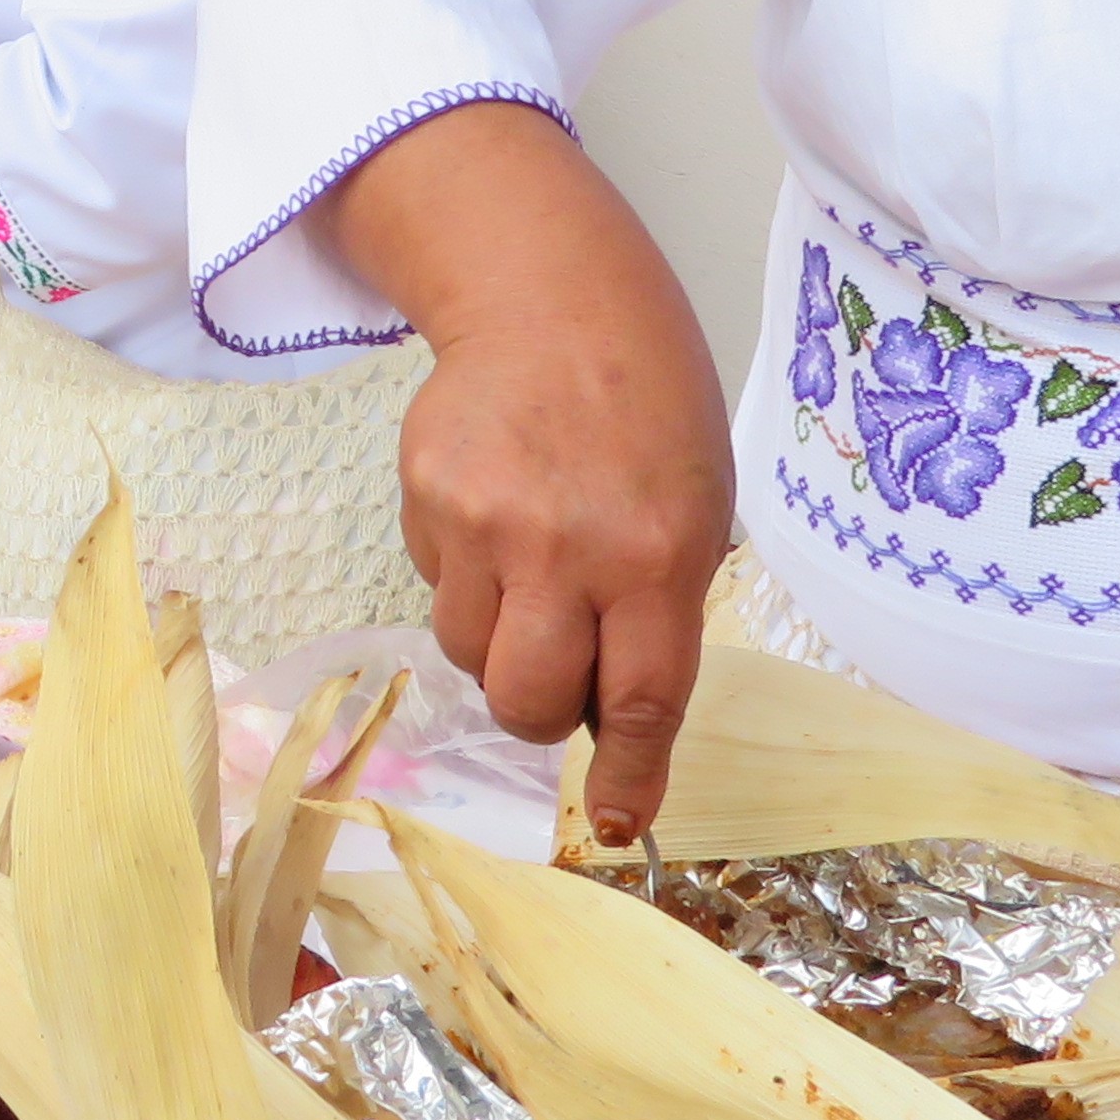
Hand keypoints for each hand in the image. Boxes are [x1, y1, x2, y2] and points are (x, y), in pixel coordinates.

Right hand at [327, 105, 737, 839]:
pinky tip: (495, 508)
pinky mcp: (427, 496)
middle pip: (528, 704)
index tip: (623, 823)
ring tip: (529, 562)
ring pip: (471, 654)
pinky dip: (464, 572)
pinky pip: (436, 585)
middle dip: (541, 711)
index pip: (643, 699)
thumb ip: (656, 604)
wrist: (550, 295)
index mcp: (660, 553)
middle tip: (560, 667)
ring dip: (501, 639)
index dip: (630, 775)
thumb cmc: (646, 403)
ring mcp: (488, 523)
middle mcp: (571, 548)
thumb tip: (604, 709)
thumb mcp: (693, 505)